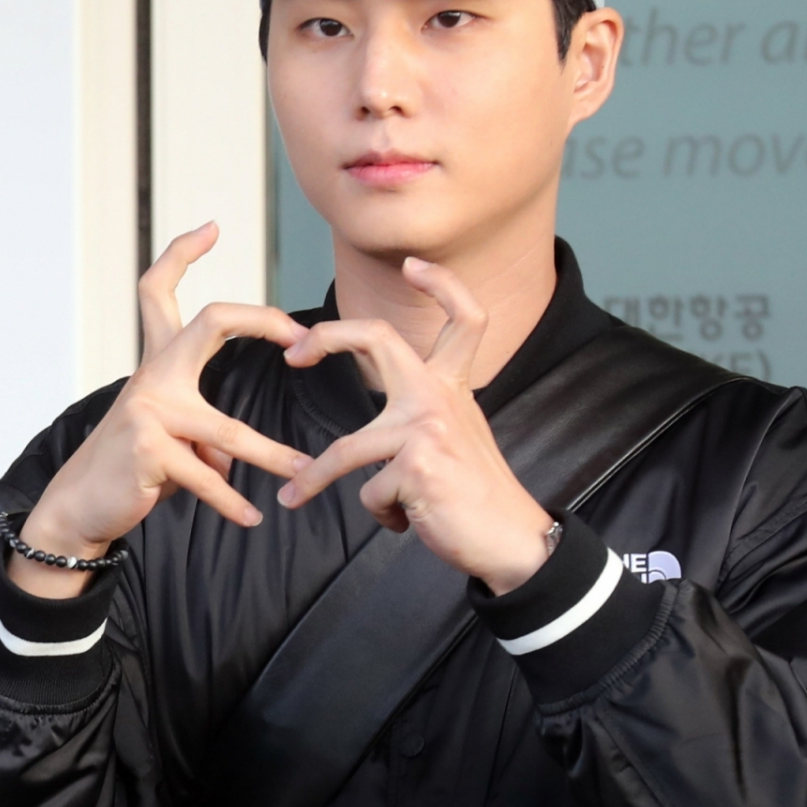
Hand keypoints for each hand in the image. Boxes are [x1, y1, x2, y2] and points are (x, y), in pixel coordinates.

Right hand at [12, 224, 311, 596]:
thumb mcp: (176, 442)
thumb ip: (208, 435)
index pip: (159, 292)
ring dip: (271, 456)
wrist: (82, 505)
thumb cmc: (132, 468)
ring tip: (303, 471)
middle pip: (209, 322)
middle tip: (301, 338)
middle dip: (260, 320)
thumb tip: (233, 458)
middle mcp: (153, 376)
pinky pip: (209, 477)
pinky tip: (250, 517)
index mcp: (157, 363)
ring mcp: (149, 410)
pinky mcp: (150, 450)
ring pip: (229, 430)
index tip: (211, 228)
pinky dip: (231, 502)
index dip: (181, 254)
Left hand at [277, 259, 553, 594]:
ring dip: (314, 477)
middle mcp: (439, 398)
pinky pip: (369, 492)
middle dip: (328, 336)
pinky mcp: (415, 468)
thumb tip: (379, 426)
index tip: (414, 266)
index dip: (442, 284)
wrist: (512, 540)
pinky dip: (382, 514)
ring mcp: (426, 430)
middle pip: (379, 338)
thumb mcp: (459, 438)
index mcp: (453, 388)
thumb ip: (425, 417)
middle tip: (295, 353)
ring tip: (293, 496)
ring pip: (348, 450)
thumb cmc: (480, 496)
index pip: (462, 319)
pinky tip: (408, 520)